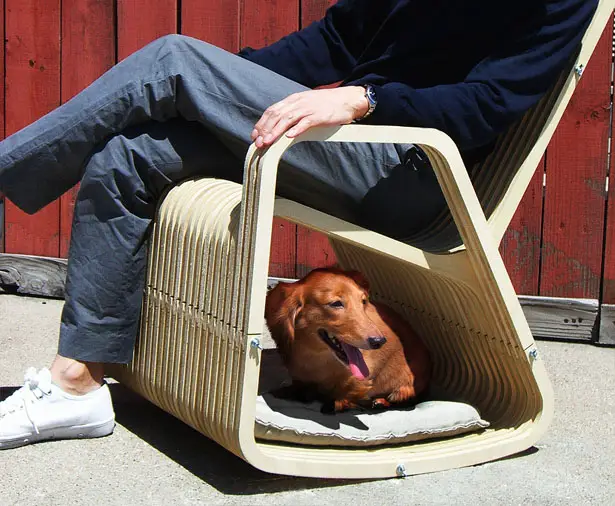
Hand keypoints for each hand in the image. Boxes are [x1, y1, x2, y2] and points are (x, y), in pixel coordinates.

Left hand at [251, 86, 368, 147]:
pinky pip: (305, 123)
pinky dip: (296, 129)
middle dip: (265, 129)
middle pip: (276, 115)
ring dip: (275, 131)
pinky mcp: (319, 116)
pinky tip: (289, 136)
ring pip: (287, 119)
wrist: (347, 99)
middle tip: (258, 142)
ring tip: (268, 142)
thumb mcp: (306, 105)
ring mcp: (308, 108)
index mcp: (293, 100)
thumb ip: (293, 112)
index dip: (262, 123)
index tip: (254, 135)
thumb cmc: (327, 104)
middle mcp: (298, 102)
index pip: (272, 110)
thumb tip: (279, 125)